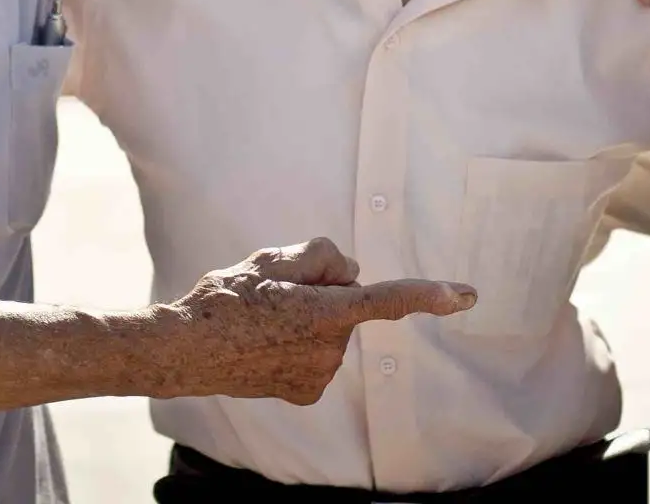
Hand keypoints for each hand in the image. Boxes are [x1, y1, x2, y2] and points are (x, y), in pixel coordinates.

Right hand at [151, 238, 474, 405]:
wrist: (182, 352)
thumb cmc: (224, 299)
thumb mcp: (270, 259)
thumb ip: (321, 257)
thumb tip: (350, 273)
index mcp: (323, 312)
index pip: (386, 299)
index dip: (429, 295)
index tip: (467, 297)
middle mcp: (327, 349)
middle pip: (346, 302)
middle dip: (324, 290)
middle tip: (274, 292)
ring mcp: (318, 376)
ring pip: (331, 328)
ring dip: (309, 318)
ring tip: (263, 320)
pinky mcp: (307, 393)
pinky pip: (317, 353)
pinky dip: (299, 344)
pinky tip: (266, 344)